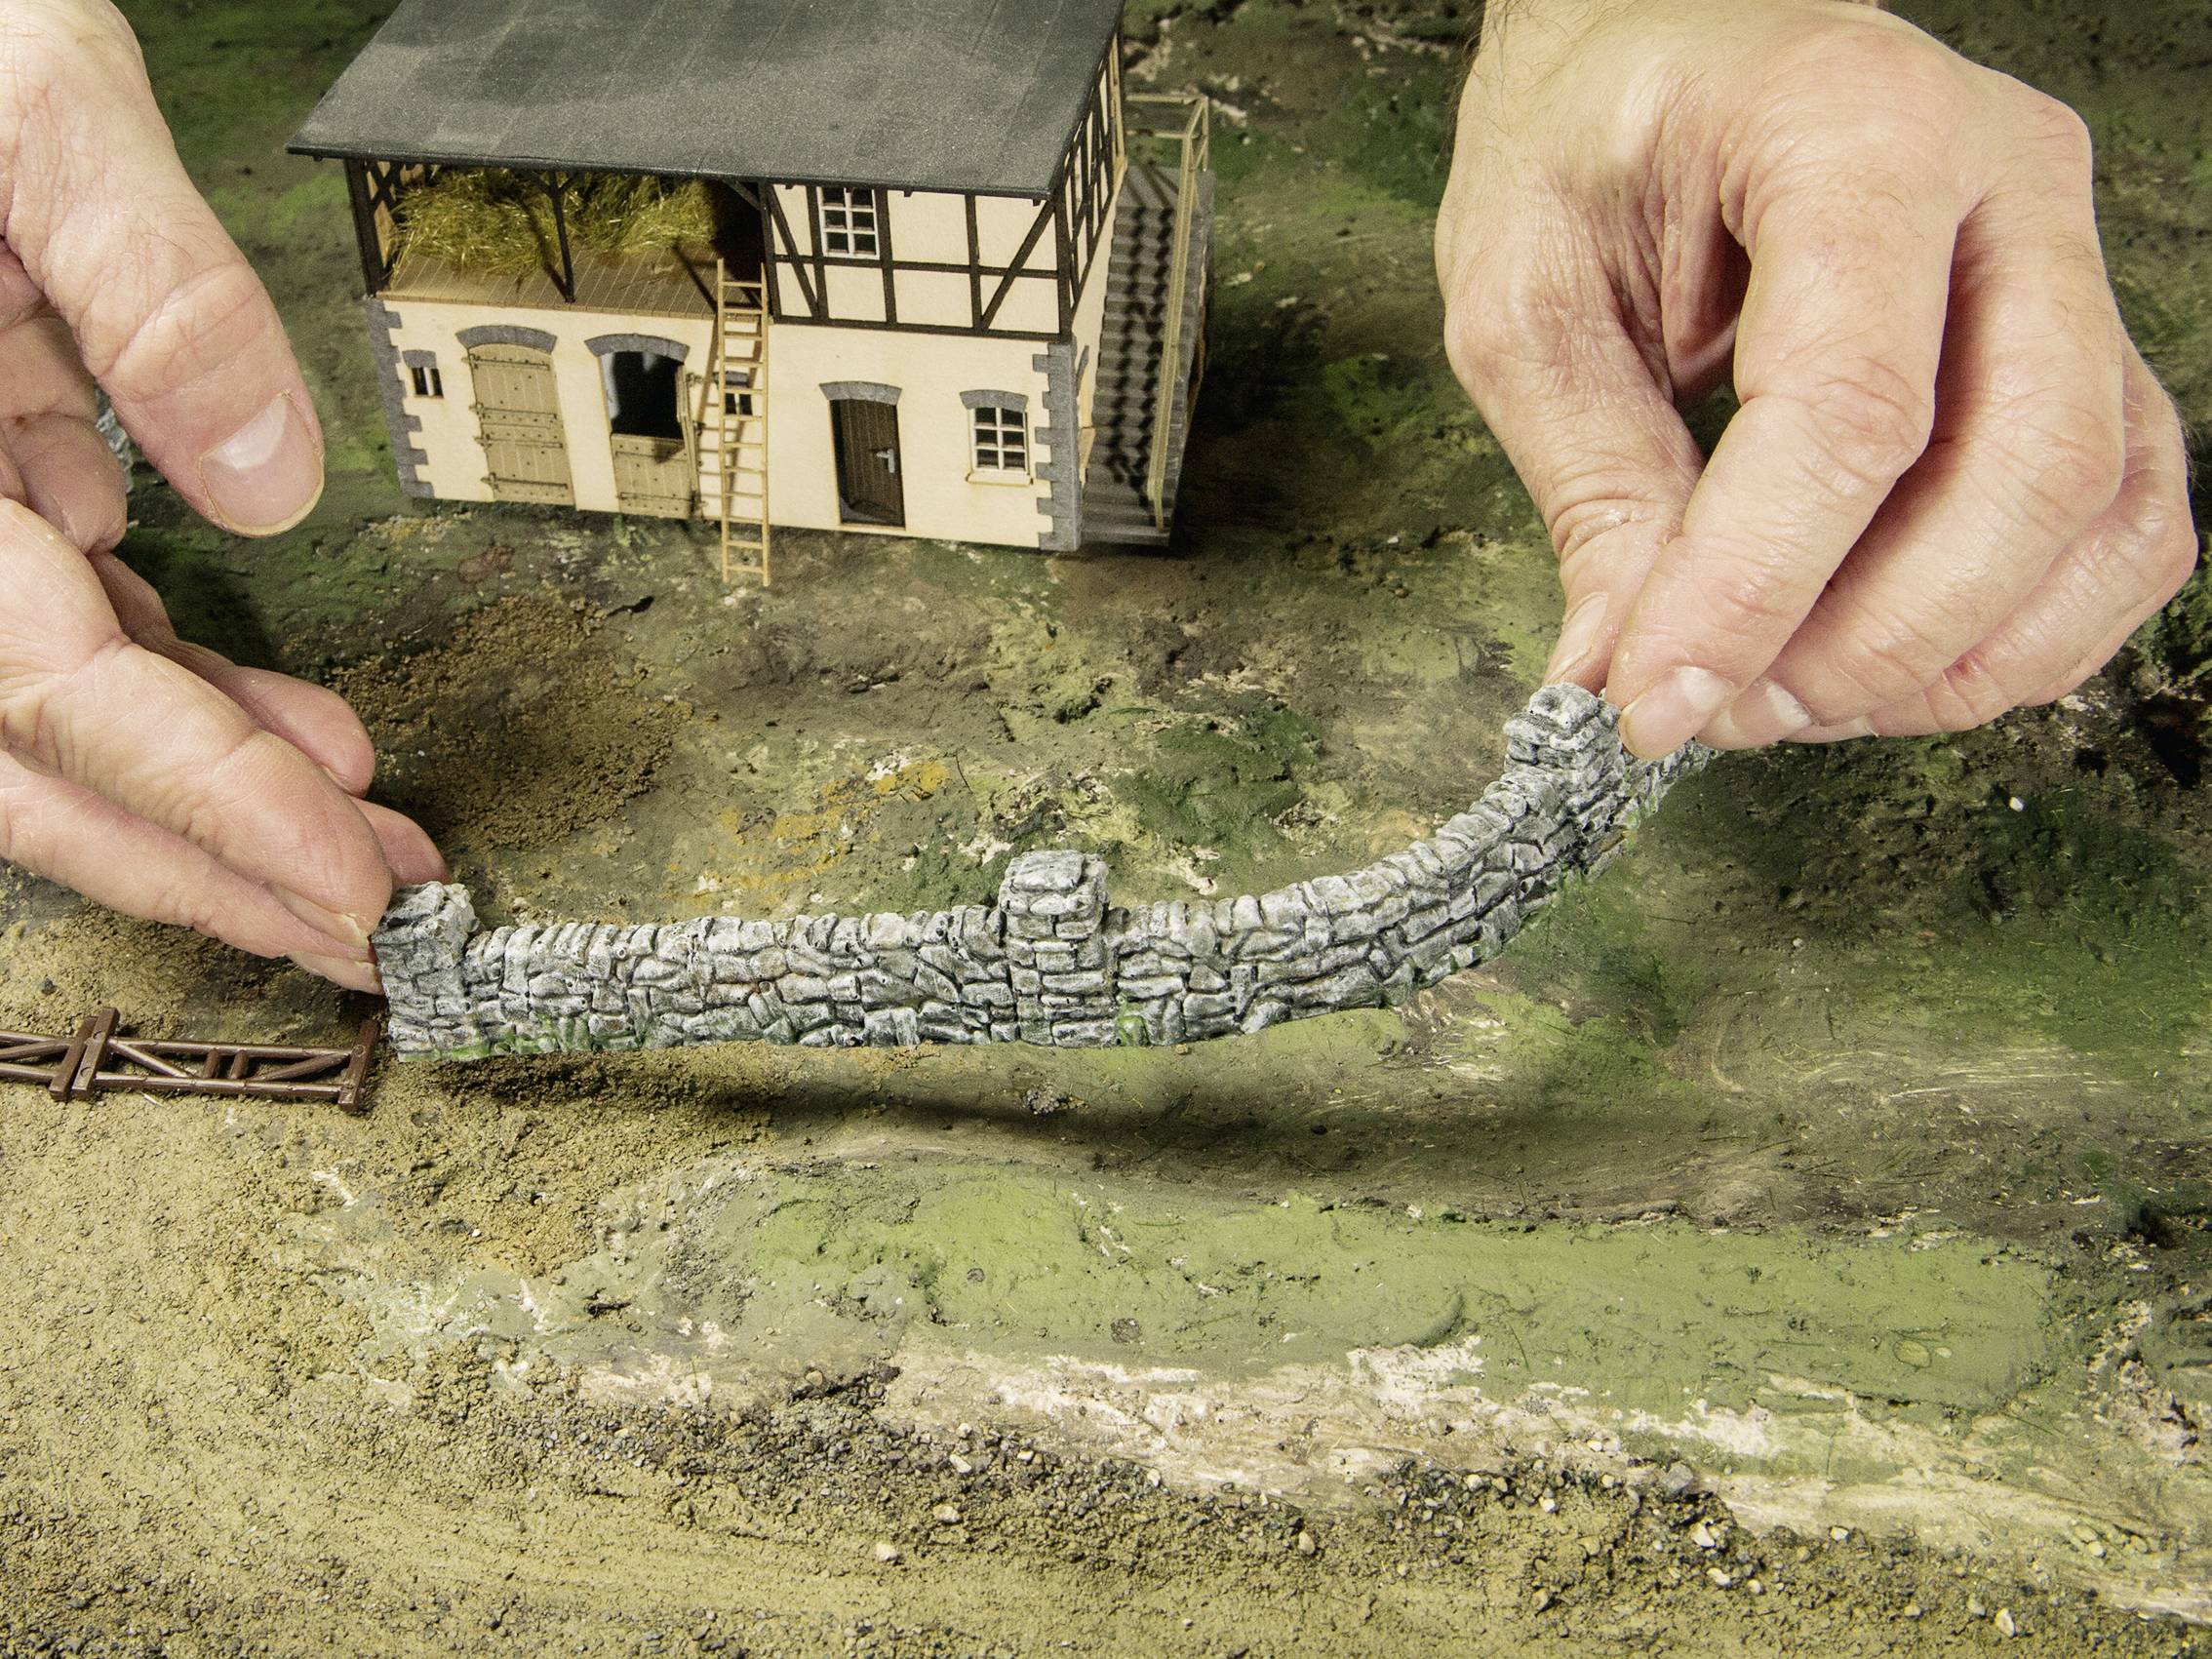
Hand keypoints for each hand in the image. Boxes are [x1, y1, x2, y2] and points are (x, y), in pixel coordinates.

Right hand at [0, 0, 442, 990]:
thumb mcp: (34, 107)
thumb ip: (148, 284)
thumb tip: (265, 480)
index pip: (45, 687)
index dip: (199, 802)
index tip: (336, 879)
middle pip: (36, 761)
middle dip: (209, 860)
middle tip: (368, 926)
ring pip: (57, 721)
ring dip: (215, 800)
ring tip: (365, 852)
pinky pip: (73, 636)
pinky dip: (190, 700)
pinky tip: (298, 738)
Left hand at [1436, 0, 2197, 756]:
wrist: (1661, 48)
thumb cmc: (1591, 144)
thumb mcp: (1527, 300)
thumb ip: (1590, 488)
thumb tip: (1620, 677)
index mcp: (1852, 131)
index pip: (1850, 406)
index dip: (1753, 588)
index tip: (1654, 701)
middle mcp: (2006, 184)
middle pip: (2025, 470)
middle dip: (1871, 643)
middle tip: (1728, 710)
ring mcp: (2070, 262)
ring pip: (2102, 512)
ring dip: (1953, 657)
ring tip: (1789, 695)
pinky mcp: (2085, 344)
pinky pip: (2121, 522)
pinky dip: (2021, 632)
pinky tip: (1885, 663)